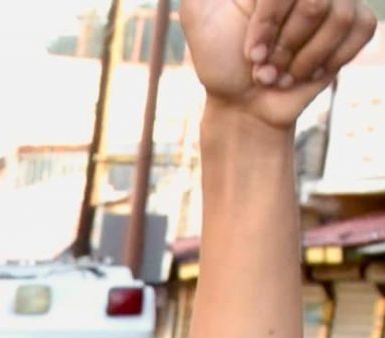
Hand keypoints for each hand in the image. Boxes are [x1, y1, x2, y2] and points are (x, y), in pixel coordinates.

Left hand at [182, 0, 374, 123]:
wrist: (243, 104)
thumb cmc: (221, 61)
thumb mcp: (199, 17)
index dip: (270, 22)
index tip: (251, 53)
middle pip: (316, 3)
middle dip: (286, 46)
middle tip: (264, 67)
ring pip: (340, 18)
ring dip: (304, 60)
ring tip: (281, 74)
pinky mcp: (356, 21)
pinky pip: (361, 29)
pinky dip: (330, 60)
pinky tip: (306, 72)